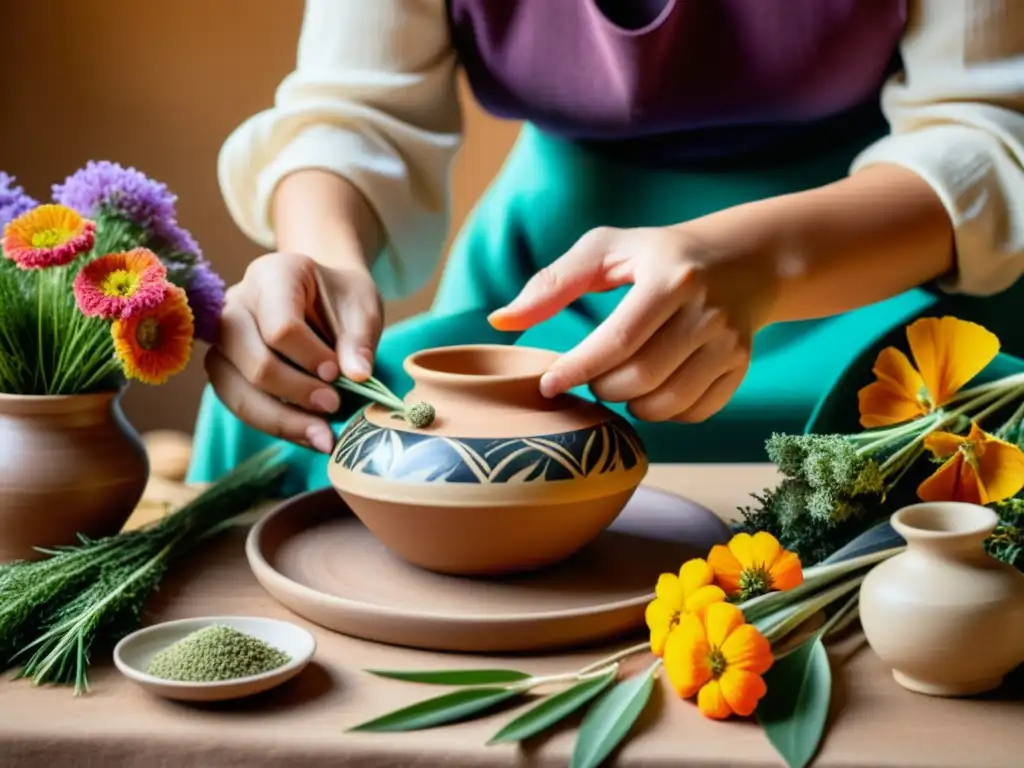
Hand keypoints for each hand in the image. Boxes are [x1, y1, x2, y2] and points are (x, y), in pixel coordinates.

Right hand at [205, 252, 382, 452]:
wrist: (323, 296)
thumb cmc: (342, 298)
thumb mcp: (362, 308)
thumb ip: (359, 340)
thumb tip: (357, 376)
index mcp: (273, 275)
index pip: (280, 326)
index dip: (310, 358)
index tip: (338, 374)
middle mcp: (236, 301)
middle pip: (252, 359)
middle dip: (295, 392)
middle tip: (335, 406)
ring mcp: (222, 335)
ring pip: (235, 388)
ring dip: (280, 419)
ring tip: (323, 436)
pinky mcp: (223, 365)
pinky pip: (236, 402)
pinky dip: (273, 423)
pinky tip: (307, 434)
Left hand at [488, 226, 775, 422]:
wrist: (743, 260)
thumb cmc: (658, 255)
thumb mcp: (606, 250)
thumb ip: (552, 283)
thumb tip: (500, 320)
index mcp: (670, 278)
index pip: (618, 340)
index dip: (578, 369)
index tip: (548, 384)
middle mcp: (706, 312)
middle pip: (642, 377)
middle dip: (602, 388)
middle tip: (589, 379)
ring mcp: (729, 343)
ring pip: (669, 402)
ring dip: (631, 406)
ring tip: (617, 385)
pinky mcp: (741, 367)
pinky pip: (695, 413)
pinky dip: (665, 414)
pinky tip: (651, 392)